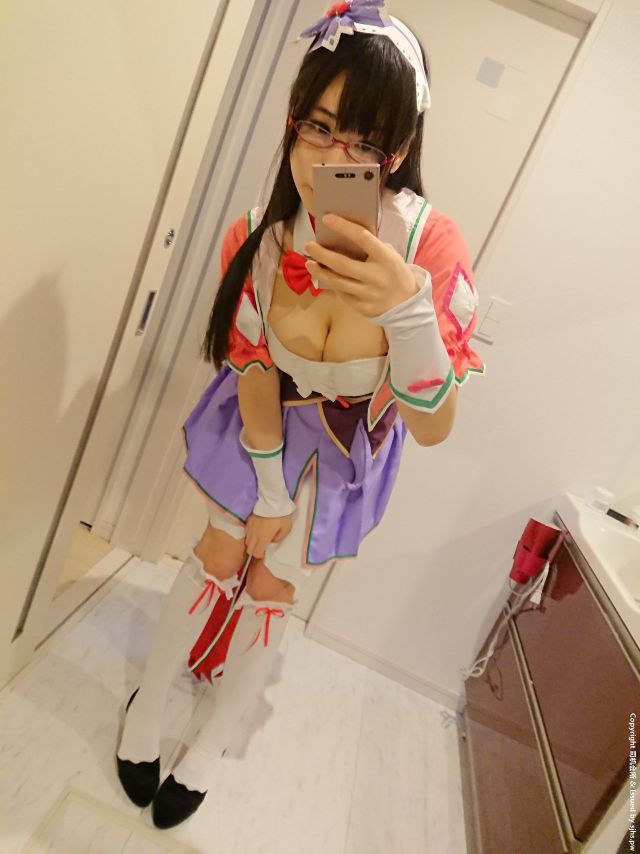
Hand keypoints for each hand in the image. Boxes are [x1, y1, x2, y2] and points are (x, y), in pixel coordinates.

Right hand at [244, 513, 292, 559]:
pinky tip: (257, 531)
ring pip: (247, 541)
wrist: (273, 501)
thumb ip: (279, 538)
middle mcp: (254, 534)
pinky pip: (247, 532)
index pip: (256, 553)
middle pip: (249, 549)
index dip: (260, 555)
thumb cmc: (281, 516)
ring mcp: (250, 527)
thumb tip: (272, 540)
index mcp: (263, 538)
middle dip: (254, 551)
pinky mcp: (249, 521)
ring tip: (259, 539)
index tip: (264, 553)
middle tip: (261, 547)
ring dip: (252, 543)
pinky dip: (250, 535)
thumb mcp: (286, 529)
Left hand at [304, 213, 419, 317]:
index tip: (327, 219)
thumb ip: (373, 248)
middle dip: (322, 254)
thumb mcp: (391, 257)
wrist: (407, 304)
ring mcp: (369, 294)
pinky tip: (325, 278)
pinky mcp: (363, 308)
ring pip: (338, 282)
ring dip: (320, 272)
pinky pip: (343, 295)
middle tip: (309, 245)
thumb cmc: (395, 273)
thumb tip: (345, 236)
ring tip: (309, 263)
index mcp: (386, 258)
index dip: (343, 227)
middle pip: (343, 264)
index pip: (362, 238)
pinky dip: (332, 285)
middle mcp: (377, 277)